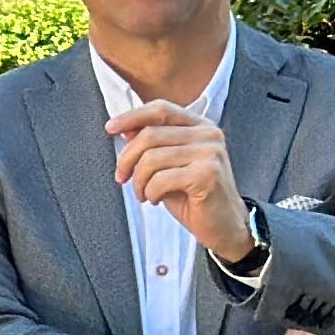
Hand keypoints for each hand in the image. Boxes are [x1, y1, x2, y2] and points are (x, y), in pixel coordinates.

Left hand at [106, 99, 255, 263]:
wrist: (224, 224)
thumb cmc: (195, 196)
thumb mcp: (169, 165)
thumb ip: (154, 144)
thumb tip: (125, 128)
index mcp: (200, 126)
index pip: (160, 109)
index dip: (132, 117)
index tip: (110, 129)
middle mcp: (208, 134)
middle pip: (149, 135)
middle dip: (127, 160)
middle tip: (123, 178)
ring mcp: (210, 153)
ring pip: (151, 158)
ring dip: (139, 181)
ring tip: (144, 194)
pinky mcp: (207, 174)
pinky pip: (160, 179)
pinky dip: (150, 192)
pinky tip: (157, 199)